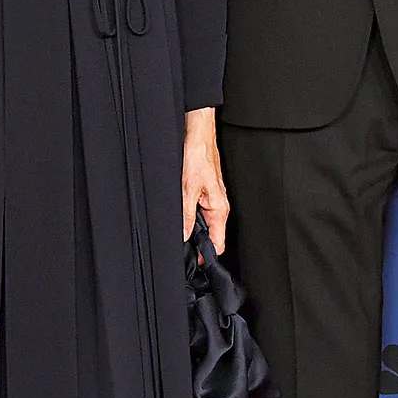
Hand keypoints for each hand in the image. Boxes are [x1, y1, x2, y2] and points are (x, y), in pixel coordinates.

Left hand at [182, 107, 228, 253]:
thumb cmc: (198, 155)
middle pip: (210, 236)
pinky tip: (179, 215)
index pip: (218, 244)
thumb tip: (183, 237)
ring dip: (192, 230)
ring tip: (178, 233)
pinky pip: (199, 212)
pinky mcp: (204, 192)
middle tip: (180, 250)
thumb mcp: (187, 188)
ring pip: (203, 224)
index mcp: (219, 209)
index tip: (193, 263)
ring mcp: (211, 200)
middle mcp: (218, 206)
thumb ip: (185, 215)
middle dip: (196, 244)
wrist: (198, 134)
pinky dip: (189, 217)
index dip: (206, 256)